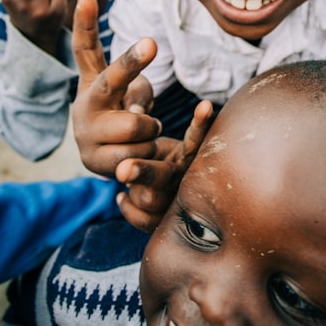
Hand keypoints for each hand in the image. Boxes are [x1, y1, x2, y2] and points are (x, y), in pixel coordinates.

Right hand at [72, 0, 160, 177]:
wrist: (108, 163)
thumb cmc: (125, 118)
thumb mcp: (132, 97)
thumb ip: (137, 91)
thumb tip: (136, 112)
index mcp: (94, 82)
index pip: (86, 49)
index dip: (85, 23)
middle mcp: (85, 104)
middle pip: (112, 80)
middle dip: (132, 61)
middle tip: (151, 42)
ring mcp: (87, 134)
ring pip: (137, 125)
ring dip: (150, 129)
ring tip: (143, 135)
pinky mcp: (95, 162)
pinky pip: (138, 154)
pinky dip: (149, 153)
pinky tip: (141, 154)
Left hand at [115, 98, 213, 231]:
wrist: (161, 183)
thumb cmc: (157, 153)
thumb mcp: (156, 137)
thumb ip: (146, 129)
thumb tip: (135, 123)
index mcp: (190, 153)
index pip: (196, 137)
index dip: (200, 122)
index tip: (204, 105)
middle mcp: (188, 177)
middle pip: (164, 176)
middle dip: (143, 171)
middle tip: (122, 168)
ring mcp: (177, 199)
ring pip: (149, 199)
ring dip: (133, 189)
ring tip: (128, 177)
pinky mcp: (165, 219)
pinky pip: (144, 220)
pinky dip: (128, 209)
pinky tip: (120, 197)